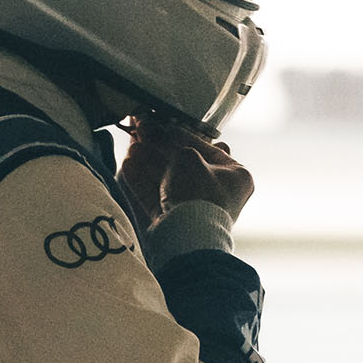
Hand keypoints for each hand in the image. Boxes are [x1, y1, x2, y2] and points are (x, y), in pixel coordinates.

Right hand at [121, 114, 254, 227]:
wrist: (190, 239)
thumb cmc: (200, 196)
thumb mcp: (186, 157)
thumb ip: (167, 141)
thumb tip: (150, 127)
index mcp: (234, 175)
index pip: (204, 147)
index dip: (178, 132)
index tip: (158, 123)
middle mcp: (218, 192)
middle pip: (183, 164)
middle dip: (159, 149)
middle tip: (141, 133)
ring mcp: (196, 208)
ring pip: (167, 180)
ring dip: (147, 163)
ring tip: (130, 148)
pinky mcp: (175, 222)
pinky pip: (157, 197)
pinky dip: (142, 182)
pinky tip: (128, 166)